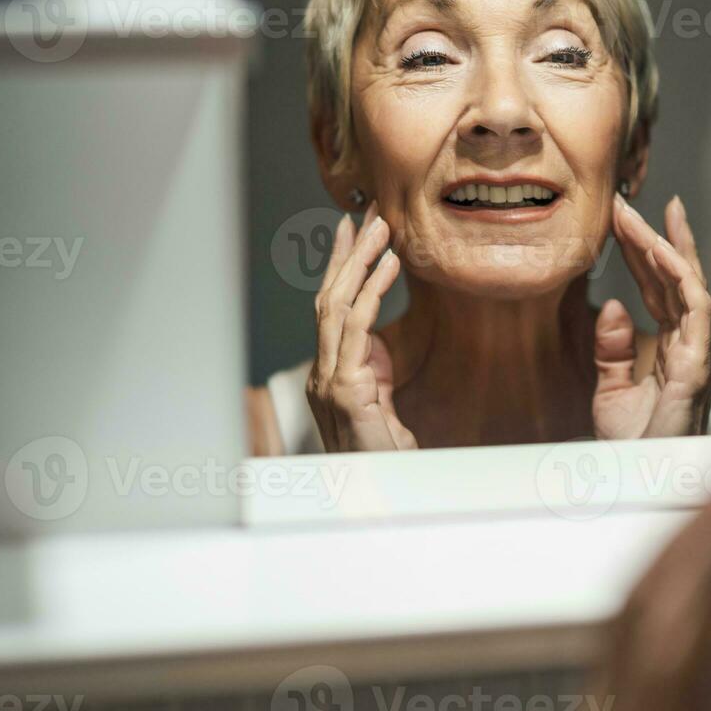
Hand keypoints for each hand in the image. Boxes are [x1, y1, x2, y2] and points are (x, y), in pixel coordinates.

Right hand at [306, 203, 417, 451]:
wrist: (380, 495)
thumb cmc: (384, 455)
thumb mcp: (382, 404)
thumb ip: (374, 373)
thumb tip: (377, 345)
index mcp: (328, 373)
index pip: (330, 309)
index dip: (340, 268)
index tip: (352, 232)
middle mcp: (321, 372)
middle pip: (328, 298)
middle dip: (347, 253)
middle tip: (367, 215)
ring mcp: (329, 380)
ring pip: (337, 305)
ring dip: (360, 261)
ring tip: (381, 228)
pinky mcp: (347, 389)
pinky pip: (358, 328)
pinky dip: (373, 290)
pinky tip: (389, 265)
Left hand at [593, 195, 710, 438]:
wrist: (643, 482)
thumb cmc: (635, 447)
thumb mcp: (611, 392)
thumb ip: (610, 350)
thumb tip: (610, 306)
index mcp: (673, 350)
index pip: (659, 290)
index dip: (642, 253)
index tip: (622, 219)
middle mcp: (691, 346)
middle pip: (675, 280)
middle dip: (654, 237)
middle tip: (628, 202)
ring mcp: (698, 353)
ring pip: (687, 285)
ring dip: (664, 246)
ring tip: (639, 215)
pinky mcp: (698, 365)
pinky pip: (696, 309)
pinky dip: (681, 276)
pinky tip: (661, 251)